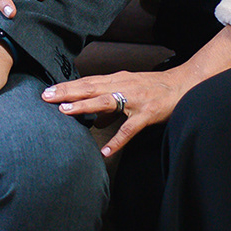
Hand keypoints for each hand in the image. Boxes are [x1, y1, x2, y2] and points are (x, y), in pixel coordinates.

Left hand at [41, 25, 230, 157]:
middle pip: (90, 88)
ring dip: (84, 106)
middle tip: (45, 96)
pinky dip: (117, 140)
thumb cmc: (156, 86)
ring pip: (105, 102)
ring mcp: (135, 100)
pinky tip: (106, 151)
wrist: (185, 84)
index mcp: (118, 79)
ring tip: (64, 111)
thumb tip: (90, 113)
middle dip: (66, 92)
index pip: (87, 82)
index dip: (67, 86)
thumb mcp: (130, 85)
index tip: (48, 90)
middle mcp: (123, 86)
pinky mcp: (147, 115)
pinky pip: (129, 129)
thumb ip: (110, 96)